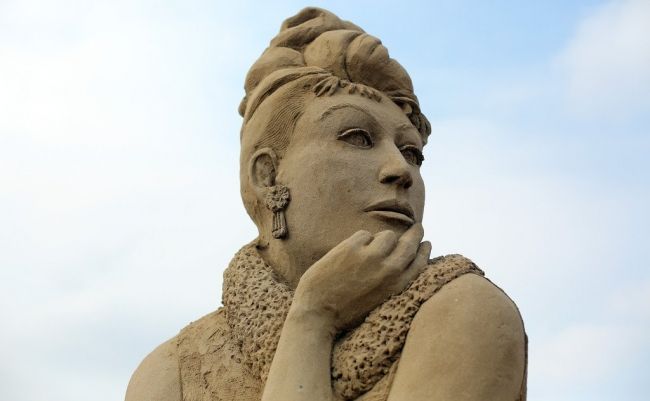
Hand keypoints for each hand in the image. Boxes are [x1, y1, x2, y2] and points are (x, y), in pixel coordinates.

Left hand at [293, 223, 430, 331]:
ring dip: (381, 240)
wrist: (317, 313)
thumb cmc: (345, 313)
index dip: (424, 250)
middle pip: (410, 242)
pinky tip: (350, 253)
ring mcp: (371, 256)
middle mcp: (390, 269)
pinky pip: (364, 234)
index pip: (420, 261)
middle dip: (415, 233)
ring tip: (369, 251)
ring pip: (387, 235)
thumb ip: (392, 283)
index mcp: (398, 287)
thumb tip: (400, 263)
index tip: (426, 243)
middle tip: (417, 227)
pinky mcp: (352, 247)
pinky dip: (360, 241)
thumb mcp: (379, 303)